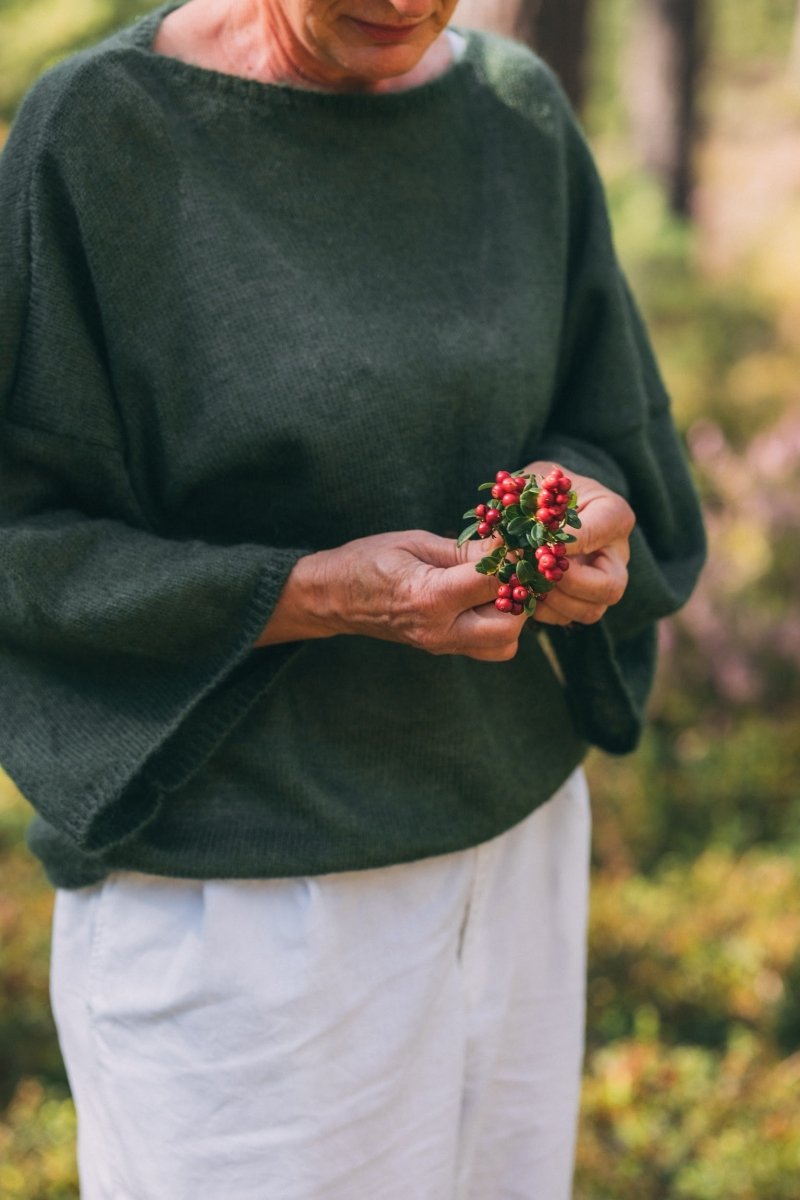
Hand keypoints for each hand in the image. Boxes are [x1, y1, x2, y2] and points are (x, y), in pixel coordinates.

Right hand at [256, 529, 528, 660]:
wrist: (333, 598)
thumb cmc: (369, 561)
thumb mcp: (415, 543)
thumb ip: (464, 551)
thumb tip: (508, 546)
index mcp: (430, 597)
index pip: (495, 581)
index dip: (514, 558)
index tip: (518, 541)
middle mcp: (439, 630)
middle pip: (510, 625)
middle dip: (521, 594)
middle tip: (513, 568)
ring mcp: (441, 645)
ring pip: (504, 645)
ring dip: (512, 615)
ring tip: (499, 585)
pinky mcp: (443, 649)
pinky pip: (487, 647)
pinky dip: (497, 625)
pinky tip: (485, 599)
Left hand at [523, 463, 634, 627]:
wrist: (544, 501)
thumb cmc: (542, 487)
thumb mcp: (535, 482)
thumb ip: (523, 506)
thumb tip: (500, 545)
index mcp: (613, 515)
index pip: (601, 531)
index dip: (568, 543)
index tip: (538, 544)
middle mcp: (616, 554)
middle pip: (611, 587)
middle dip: (570, 584)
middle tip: (538, 571)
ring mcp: (602, 582)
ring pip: (592, 610)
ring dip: (553, 603)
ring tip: (525, 582)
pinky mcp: (581, 600)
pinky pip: (567, 618)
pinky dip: (541, 611)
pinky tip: (520, 591)